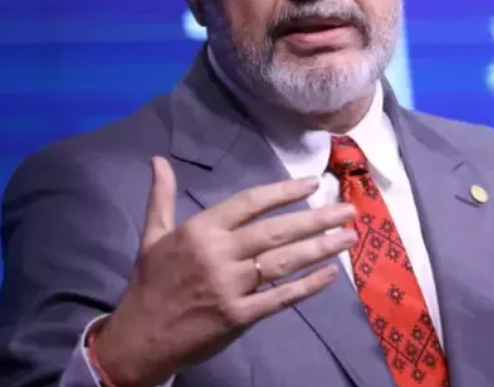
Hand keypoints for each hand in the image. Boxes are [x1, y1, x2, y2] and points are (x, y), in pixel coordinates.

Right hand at [94, 157, 356, 385]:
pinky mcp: (239, 316)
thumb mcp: (152, 237)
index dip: (284, 191)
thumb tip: (157, 160)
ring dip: (321, 248)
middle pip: (277, 230)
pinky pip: (280, 297)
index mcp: (200, 230)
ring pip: (284, 261)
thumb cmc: (150, 284)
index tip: (314, 183)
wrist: (138, 339)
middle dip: (317, 219)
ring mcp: (230, 286)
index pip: (251, 202)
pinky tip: (330, 274)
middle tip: (349, 211)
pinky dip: (308, 285)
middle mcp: (218, 254)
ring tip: (349, 237)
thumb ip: (161, 198)